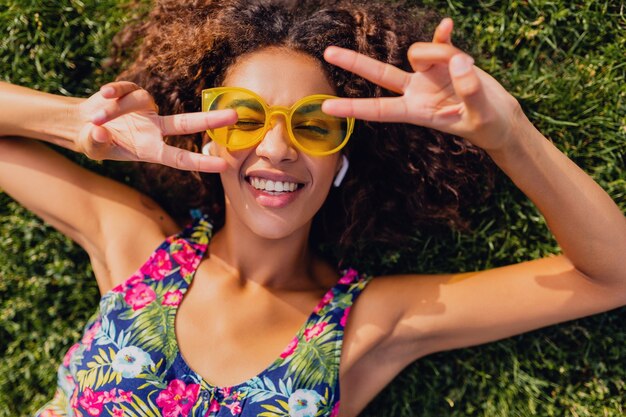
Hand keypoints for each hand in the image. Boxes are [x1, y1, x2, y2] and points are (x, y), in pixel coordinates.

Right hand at [76, 81, 236, 171]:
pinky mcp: (132, 93)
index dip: (200, 162)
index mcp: (150, 149)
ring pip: (141, 101)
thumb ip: (96, 142)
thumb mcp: (92, 147)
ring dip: (118, 109)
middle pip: (186, 123)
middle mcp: (154, 129)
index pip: (180, 158)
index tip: (222, 166)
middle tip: (235, 115)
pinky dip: (116, 91)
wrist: (83, 123)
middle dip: (210, 120)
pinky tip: (104, 94)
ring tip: (96, 119)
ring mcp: (146, 110)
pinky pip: (127, 89)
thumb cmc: (95, 141)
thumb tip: (100, 131)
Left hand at [322, 18, 523, 150]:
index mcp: (417, 111)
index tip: (327, 106)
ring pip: (420, 52)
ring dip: (440, 52)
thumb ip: (470, 90)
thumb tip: (457, 62)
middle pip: (380, 74)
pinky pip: (438, 42)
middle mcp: (417, 91)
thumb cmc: (488, 125)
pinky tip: (447, 25)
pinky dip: (442, 35)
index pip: (379, 110)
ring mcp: (429, 75)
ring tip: (466, 68)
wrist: (500, 118)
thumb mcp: (481, 114)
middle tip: (328, 52)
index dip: (354, 107)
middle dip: (355, 63)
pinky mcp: (445, 61)